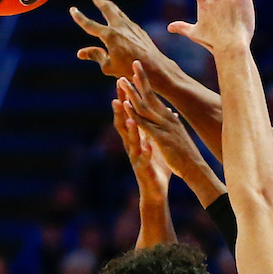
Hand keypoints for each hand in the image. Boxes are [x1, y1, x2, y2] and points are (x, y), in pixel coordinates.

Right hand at [70, 0, 165, 78]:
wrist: (154, 67)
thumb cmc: (130, 70)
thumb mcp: (109, 66)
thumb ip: (96, 56)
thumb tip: (81, 52)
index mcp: (109, 36)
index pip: (90, 25)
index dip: (79, 17)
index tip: (73, 9)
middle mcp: (119, 27)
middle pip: (106, 8)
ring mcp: (130, 26)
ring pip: (117, 12)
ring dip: (110, 6)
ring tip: (105, 1)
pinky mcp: (138, 30)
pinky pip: (125, 20)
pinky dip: (119, 17)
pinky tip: (119, 19)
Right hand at [113, 76, 171, 200]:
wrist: (156, 191)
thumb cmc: (155, 166)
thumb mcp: (153, 143)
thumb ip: (151, 128)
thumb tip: (156, 111)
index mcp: (136, 138)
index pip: (128, 115)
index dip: (125, 100)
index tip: (122, 82)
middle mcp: (132, 146)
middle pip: (123, 126)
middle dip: (120, 112)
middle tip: (116, 95)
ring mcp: (136, 158)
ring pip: (131, 142)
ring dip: (130, 130)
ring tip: (128, 118)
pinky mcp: (143, 170)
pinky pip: (144, 160)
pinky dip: (145, 153)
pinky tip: (146, 146)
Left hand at [122, 62, 207, 179]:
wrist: (193, 167)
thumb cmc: (185, 153)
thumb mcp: (178, 133)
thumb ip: (172, 122)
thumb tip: (172, 113)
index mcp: (169, 117)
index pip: (154, 96)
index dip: (146, 82)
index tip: (137, 69)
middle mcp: (166, 118)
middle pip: (149, 96)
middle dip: (139, 80)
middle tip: (131, 63)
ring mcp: (163, 127)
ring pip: (144, 107)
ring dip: (132, 93)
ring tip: (122, 80)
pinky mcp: (160, 138)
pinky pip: (145, 124)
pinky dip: (134, 114)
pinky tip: (125, 105)